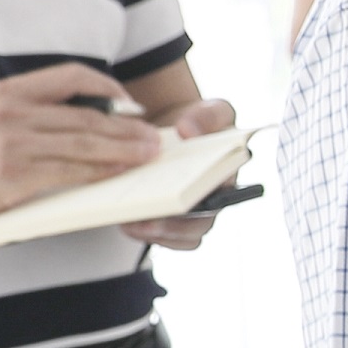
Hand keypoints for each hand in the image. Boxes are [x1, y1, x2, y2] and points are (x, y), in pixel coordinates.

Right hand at [0, 64, 162, 228]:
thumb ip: (29, 109)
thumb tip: (83, 114)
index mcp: (8, 91)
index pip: (70, 76)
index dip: (107, 86)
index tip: (129, 102)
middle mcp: (11, 112)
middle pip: (86, 114)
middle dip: (126, 126)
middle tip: (152, 136)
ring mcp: (12, 144)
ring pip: (83, 144)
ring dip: (122, 151)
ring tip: (147, 155)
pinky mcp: (12, 176)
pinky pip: (68, 172)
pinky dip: (98, 173)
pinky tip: (115, 174)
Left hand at [122, 94, 242, 251]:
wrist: (180, 129)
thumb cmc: (201, 124)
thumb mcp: (213, 110)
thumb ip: (208, 116)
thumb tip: (188, 130)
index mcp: (226, 179)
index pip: (220, 203)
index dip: (201, 209)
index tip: (176, 206)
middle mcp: (209, 202)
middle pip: (195, 228)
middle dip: (168, 229)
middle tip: (143, 222)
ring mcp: (186, 213)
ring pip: (173, 236)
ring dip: (150, 233)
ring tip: (128, 220)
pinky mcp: (164, 216)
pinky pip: (154, 235)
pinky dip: (138, 229)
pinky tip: (121, 216)